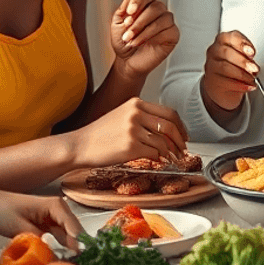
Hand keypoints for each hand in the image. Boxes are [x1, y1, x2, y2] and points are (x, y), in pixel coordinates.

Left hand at [0, 189, 82, 252]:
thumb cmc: (3, 210)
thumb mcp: (19, 227)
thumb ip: (37, 242)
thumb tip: (52, 258)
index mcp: (55, 205)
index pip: (71, 225)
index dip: (76, 242)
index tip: (78, 257)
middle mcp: (60, 211)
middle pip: (75, 232)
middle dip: (76, 250)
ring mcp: (57, 220)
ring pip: (70, 239)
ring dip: (70, 252)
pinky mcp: (51, 228)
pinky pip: (61, 241)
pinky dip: (61, 251)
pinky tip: (60, 262)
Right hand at [73, 97, 188, 166]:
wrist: (79, 145)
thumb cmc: (99, 134)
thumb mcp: (121, 116)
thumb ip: (142, 118)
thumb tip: (165, 131)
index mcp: (135, 103)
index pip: (168, 112)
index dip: (180, 126)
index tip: (184, 135)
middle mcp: (136, 113)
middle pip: (170, 125)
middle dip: (180, 140)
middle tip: (183, 149)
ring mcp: (133, 129)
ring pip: (163, 141)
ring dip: (171, 152)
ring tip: (172, 158)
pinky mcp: (131, 146)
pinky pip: (155, 153)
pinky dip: (160, 158)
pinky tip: (158, 161)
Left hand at [109, 0, 178, 77]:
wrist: (127, 60)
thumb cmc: (123, 41)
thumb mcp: (117, 23)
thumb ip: (124, 10)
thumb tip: (133, 6)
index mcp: (143, 4)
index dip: (138, 0)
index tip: (129, 12)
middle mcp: (156, 10)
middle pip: (154, 6)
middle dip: (139, 21)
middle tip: (127, 34)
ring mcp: (166, 21)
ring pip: (163, 17)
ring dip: (145, 30)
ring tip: (132, 41)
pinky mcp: (173, 34)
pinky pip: (168, 30)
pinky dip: (154, 37)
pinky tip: (144, 43)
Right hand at [201, 30, 257, 114]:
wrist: (224, 86)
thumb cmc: (235, 67)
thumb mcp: (243, 56)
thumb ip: (247, 54)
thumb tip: (254, 60)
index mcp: (223, 40)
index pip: (230, 37)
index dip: (242, 44)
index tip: (252, 52)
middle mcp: (214, 51)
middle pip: (226, 52)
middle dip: (243, 61)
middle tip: (254, 68)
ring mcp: (211, 66)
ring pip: (224, 67)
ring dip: (241, 74)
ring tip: (252, 79)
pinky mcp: (211, 81)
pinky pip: (224, 82)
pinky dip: (239, 85)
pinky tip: (248, 86)